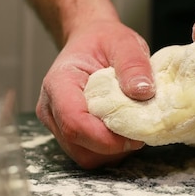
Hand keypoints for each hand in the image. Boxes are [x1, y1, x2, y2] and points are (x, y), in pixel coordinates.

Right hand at [36, 20, 154, 168]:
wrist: (90, 40)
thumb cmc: (103, 41)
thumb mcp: (124, 42)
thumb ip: (133, 64)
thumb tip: (143, 92)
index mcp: (59, 83)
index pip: (75, 123)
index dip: (106, 138)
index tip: (136, 135)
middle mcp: (51, 108)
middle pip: (79, 145)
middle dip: (113, 146)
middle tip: (140, 130)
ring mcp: (57, 123)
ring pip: (84, 155)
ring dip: (113, 150)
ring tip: (131, 127)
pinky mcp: (68, 133)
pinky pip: (88, 152)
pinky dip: (110, 149)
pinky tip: (123, 130)